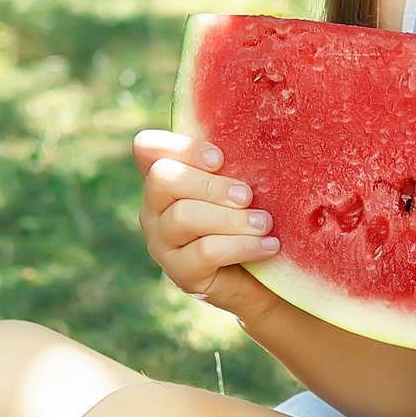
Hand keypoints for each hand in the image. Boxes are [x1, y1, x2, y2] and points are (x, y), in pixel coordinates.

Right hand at [134, 129, 284, 323]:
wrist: (257, 279)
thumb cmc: (247, 221)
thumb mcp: (238, 188)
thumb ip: (232, 165)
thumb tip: (257, 137)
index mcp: (165, 178)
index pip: (147, 148)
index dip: (180, 146)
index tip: (219, 159)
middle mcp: (153, 208)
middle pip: (163, 178)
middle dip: (210, 185)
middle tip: (247, 196)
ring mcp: (161, 242)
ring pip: (184, 216)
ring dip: (231, 218)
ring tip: (264, 223)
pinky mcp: (179, 272)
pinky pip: (205, 252)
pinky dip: (242, 246)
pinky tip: (268, 245)